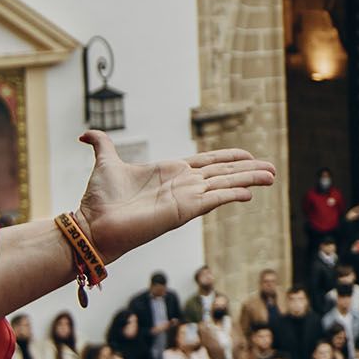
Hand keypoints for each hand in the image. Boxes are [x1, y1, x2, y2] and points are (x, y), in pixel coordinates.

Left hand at [78, 133, 275, 261]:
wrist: (92, 224)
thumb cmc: (99, 199)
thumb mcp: (105, 163)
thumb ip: (101, 145)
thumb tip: (86, 134)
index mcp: (171, 172)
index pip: (207, 162)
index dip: (228, 158)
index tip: (248, 156)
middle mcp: (182, 185)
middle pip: (223, 174)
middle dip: (248, 171)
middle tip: (272, 170)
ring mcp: (185, 198)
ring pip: (224, 185)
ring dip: (248, 181)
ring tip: (271, 177)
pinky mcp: (183, 211)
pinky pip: (213, 199)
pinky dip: (231, 194)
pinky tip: (249, 192)